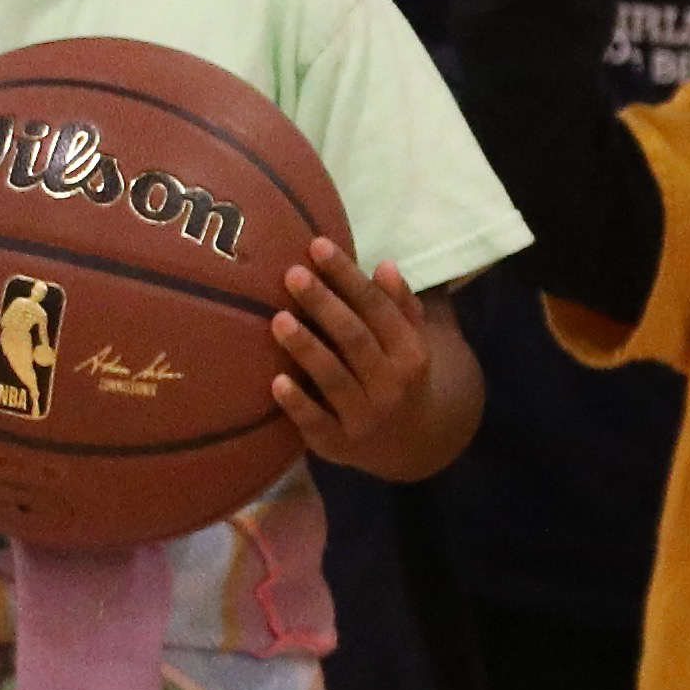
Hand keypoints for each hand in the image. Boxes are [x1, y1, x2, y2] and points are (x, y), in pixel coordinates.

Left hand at [266, 238, 433, 458]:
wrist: (414, 444)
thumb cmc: (401, 377)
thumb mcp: (412, 342)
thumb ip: (399, 306)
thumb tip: (384, 265)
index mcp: (410, 351)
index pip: (378, 307)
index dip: (348, 276)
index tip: (317, 245)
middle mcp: (392, 384)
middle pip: (355, 338)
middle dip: (324, 304)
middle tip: (292, 273)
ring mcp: (365, 417)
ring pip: (334, 378)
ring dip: (307, 348)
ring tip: (278, 318)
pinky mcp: (338, 443)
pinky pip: (316, 422)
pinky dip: (297, 403)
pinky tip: (276, 382)